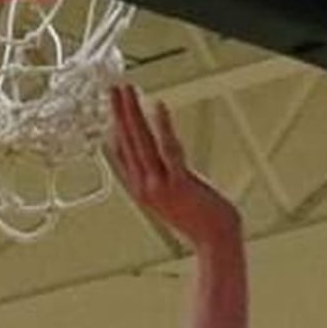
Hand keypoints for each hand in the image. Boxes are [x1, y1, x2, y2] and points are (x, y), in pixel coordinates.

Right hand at [107, 85, 241, 249]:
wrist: (214, 238)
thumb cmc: (200, 218)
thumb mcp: (172, 197)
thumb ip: (162, 176)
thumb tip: (160, 156)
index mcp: (142, 190)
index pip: (122, 153)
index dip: (116, 127)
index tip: (111, 107)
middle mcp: (145, 187)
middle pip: (127, 143)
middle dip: (119, 113)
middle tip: (112, 90)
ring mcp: (160, 185)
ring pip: (141, 142)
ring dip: (132, 113)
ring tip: (126, 92)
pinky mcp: (179, 183)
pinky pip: (168, 149)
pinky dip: (162, 126)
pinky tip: (157, 107)